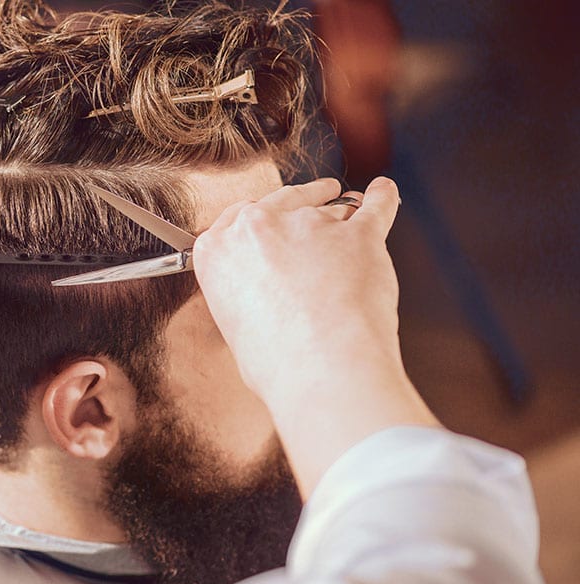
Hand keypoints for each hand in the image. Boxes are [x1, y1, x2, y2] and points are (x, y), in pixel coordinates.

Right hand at [194, 177, 437, 494]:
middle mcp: (257, 227)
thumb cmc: (276, 363)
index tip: (267, 218)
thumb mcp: (236, 327)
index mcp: (218, 250)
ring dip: (340, 219)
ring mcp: (308, 225)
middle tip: (311, 211)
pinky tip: (385, 194)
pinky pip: (376, 206)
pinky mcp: (358, 234)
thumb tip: (268, 305)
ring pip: (330, 211)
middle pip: (282, 201)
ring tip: (351, 229)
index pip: (236, 216)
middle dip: (299, 203)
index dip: (257, 218)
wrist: (320, 369)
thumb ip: (248, 297)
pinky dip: (384, 199)